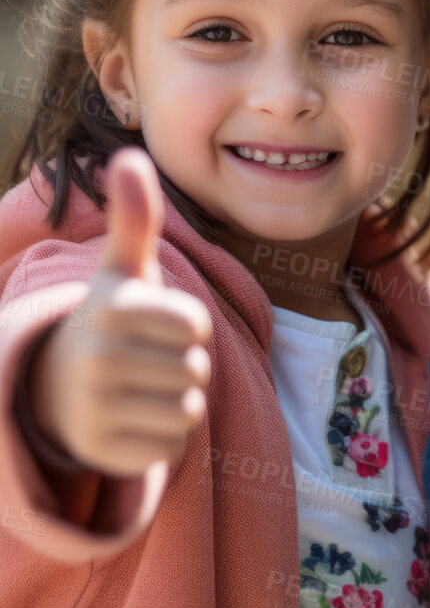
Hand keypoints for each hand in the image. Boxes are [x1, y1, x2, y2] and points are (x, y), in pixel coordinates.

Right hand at [27, 147, 211, 476]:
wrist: (54, 385)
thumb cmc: (110, 321)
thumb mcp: (123, 270)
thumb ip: (134, 218)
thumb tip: (129, 154)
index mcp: (110, 312)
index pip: (196, 325)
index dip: (185, 326)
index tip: (151, 325)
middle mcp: (96, 361)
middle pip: (197, 369)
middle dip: (181, 365)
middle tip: (143, 361)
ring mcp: (94, 411)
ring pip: (188, 410)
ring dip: (174, 401)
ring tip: (138, 389)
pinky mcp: (103, 454)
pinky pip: (171, 447)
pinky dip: (160, 437)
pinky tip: (129, 421)